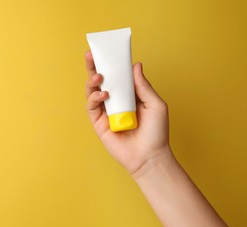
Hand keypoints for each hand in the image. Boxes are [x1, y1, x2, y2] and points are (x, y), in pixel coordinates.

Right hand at [85, 50, 170, 176]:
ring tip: (99, 76)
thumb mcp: (155, 104)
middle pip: (101, 81)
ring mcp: (106, 112)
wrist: (150, 156)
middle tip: (90, 55)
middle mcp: (115, 102)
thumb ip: (143, 86)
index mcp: (129, 95)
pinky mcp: (99, 124)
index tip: (106, 50)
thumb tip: (136, 65)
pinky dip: (95, 98)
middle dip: (94, 67)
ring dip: (93, 81)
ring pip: (92, 92)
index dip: (111, 64)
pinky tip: (104, 94)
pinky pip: (92, 107)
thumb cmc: (156, 132)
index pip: (117, 76)